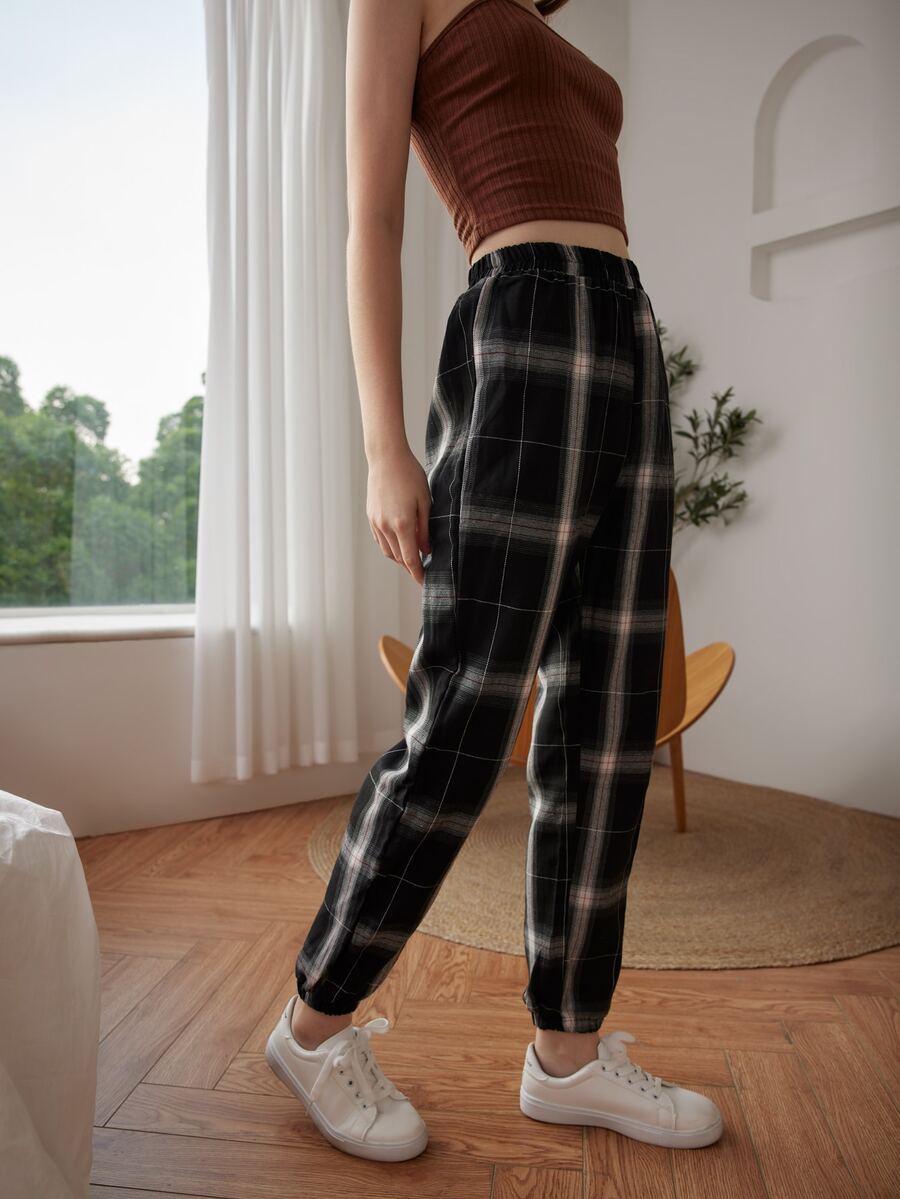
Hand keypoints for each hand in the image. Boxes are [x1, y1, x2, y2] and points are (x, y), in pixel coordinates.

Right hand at [366, 446, 431, 585]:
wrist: (386, 457)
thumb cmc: (410, 475)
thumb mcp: (425, 502)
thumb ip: (425, 529)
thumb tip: (426, 550)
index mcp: (402, 524)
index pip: (410, 558)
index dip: (418, 573)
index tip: (425, 582)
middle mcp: (386, 526)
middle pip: (398, 558)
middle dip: (410, 567)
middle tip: (422, 570)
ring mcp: (376, 522)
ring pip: (388, 551)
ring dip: (399, 558)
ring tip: (412, 559)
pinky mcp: (371, 517)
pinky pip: (380, 540)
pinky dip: (390, 547)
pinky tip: (399, 544)